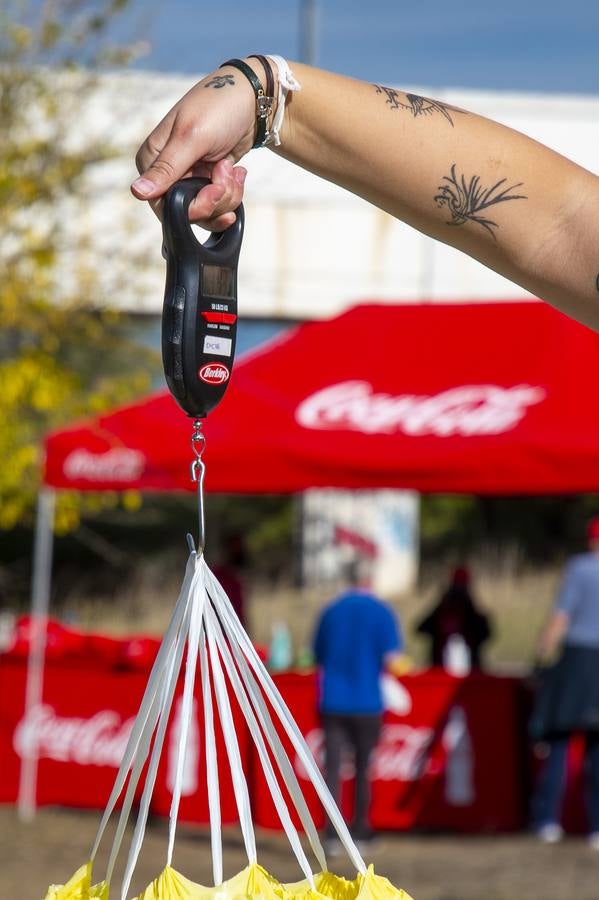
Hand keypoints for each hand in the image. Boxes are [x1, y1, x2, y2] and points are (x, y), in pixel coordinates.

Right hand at [131, 63, 260, 229]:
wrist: (252, 100)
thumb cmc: (218, 108)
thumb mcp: (192, 138)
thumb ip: (167, 168)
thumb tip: (136, 192)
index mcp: (152, 159)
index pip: (163, 205)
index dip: (193, 207)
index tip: (215, 189)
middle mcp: (167, 173)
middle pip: (188, 212)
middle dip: (215, 199)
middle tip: (227, 173)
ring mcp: (188, 178)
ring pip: (206, 211)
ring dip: (227, 195)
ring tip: (233, 169)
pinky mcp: (207, 182)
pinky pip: (218, 204)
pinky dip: (233, 193)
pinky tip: (237, 172)